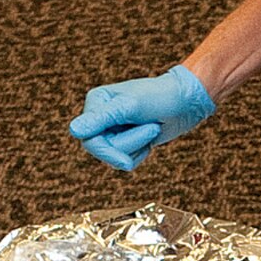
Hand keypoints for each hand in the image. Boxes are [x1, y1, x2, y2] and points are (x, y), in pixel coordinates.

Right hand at [69, 65, 215, 169]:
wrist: (186, 101)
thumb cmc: (160, 97)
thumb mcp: (130, 107)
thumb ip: (102, 119)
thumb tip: (74, 131)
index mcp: (96, 103)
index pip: (89, 138)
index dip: (107, 151)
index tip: (126, 163)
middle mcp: (100, 117)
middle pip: (102, 149)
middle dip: (130, 145)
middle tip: (153, 128)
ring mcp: (113, 130)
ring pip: (116, 156)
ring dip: (139, 145)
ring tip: (153, 126)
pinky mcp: (126, 140)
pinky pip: (127, 159)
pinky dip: (142, 152)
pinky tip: (152, 136)